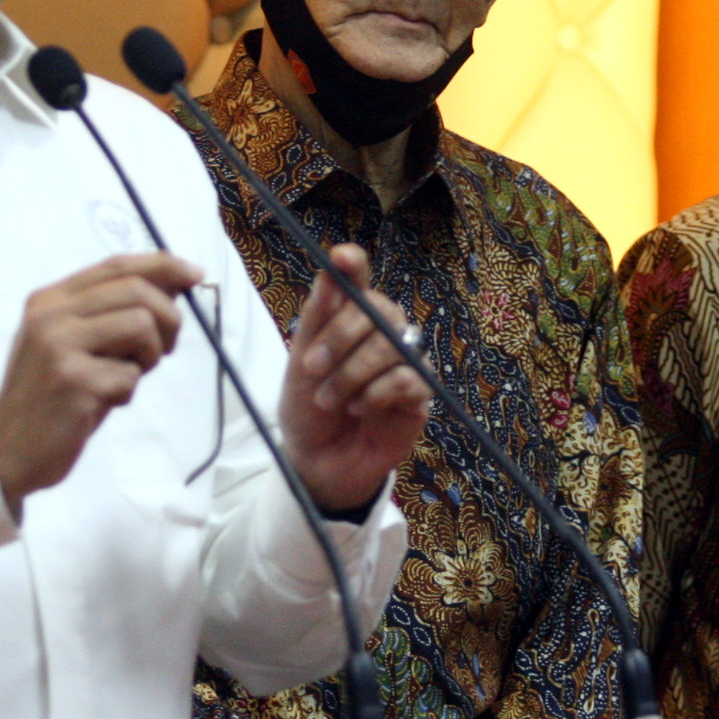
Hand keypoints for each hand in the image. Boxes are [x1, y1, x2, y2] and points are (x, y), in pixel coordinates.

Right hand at [0, 251, 201, 510]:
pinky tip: (103, 402)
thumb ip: (109, 313)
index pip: (116, 266)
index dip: (162, 265)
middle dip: (168, 317)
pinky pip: (130, 376)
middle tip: (166, 346)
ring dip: (149, 356)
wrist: (7, 448)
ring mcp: (60, 347)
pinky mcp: (74, 383)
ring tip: (126, 376)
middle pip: (136, 290)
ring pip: (141, 326)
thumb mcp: (69, 342)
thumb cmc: (49, 395)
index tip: (194, 275)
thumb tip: (172, 284)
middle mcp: (51, 316)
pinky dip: (127, 392)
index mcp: (49, 300)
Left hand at [281, 244, 430, 513]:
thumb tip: (331, 269)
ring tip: (331, 400)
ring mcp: (404, 363)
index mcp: (350, 318)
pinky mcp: (419, 396)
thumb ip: (317, 318)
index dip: (353, 264)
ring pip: (393, 345)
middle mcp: (382, 334)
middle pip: (380, 309)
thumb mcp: (300, 364)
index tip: (340, 256)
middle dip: (341, 337)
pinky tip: (360, 409)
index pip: (358, 279)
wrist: (317, 462)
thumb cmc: (308, 410)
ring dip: (352, 374)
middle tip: (313, 368)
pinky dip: (376, 395)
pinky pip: (407, 379)